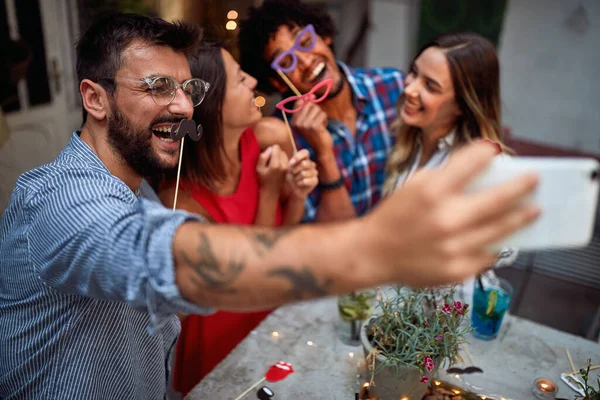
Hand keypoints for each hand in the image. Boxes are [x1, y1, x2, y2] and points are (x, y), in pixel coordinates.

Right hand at [256, 145, 288, 195]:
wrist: (270, 192)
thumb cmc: (262, 180)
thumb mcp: (258, 168)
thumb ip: (263, 157)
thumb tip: (270, 149)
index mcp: (275, 164)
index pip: (276, 147)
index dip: (270, 150)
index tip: (266, 157)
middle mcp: (283, 165)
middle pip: (281, 150)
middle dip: (275, 153)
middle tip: (269, 161)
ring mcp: (287, 167)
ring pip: (284, 154)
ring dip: (279, 156)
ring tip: (273, 164)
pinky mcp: (288, 169)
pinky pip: (286, 159)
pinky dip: (282, 160)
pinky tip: (277, 166)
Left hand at [286, 149, 317, 198]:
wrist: (292, 189)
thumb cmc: (290, 177)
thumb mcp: (288, 168)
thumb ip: (291, 163)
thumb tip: (293, 161)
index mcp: (305, 158)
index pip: (305, 152)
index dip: (298, 156)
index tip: (291, 163)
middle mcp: (311, 164)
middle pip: (304, 163)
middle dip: (295, 169)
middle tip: (292, 173)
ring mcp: (314, 172)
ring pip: (304, 173)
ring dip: (296, 178)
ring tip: (295, 180)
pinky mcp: (315, 181)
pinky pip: (306, 181)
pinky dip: (300, 183)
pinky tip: (299, 184)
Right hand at [289, 98, 332, 152]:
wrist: (321, 148)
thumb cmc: (315, 134)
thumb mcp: (308, 121)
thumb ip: (307, 108)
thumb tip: (311, 95)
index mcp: (293, 121)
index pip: (299, 102)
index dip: (307, 100)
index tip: (312, 101)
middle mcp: (297, 123)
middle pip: (309, 104)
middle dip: (316, 109)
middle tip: (316, 119)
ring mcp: (305, 124)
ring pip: (317, 109)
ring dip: (321, 116)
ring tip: (320, 124)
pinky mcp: (314, 126)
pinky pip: (323, 114)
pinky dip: (325, 120)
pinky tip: (323, 127)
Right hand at [357, 141, 539, 285]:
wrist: (373, 253)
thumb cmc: (396, 214)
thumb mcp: (414, 184)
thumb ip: (448, 175)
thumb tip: (485, 167)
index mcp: (431, 191)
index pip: (472, 162)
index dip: (487, 153)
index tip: (495, 152)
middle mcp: (445, 219)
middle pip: (497, 200)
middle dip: (521, 187)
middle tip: (534, 180)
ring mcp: (453, 248)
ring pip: (500, 230)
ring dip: (521, 217)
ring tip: (533, 209)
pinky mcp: (457, 270)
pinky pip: (488, 254)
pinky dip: (496, 243)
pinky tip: (502, 236)